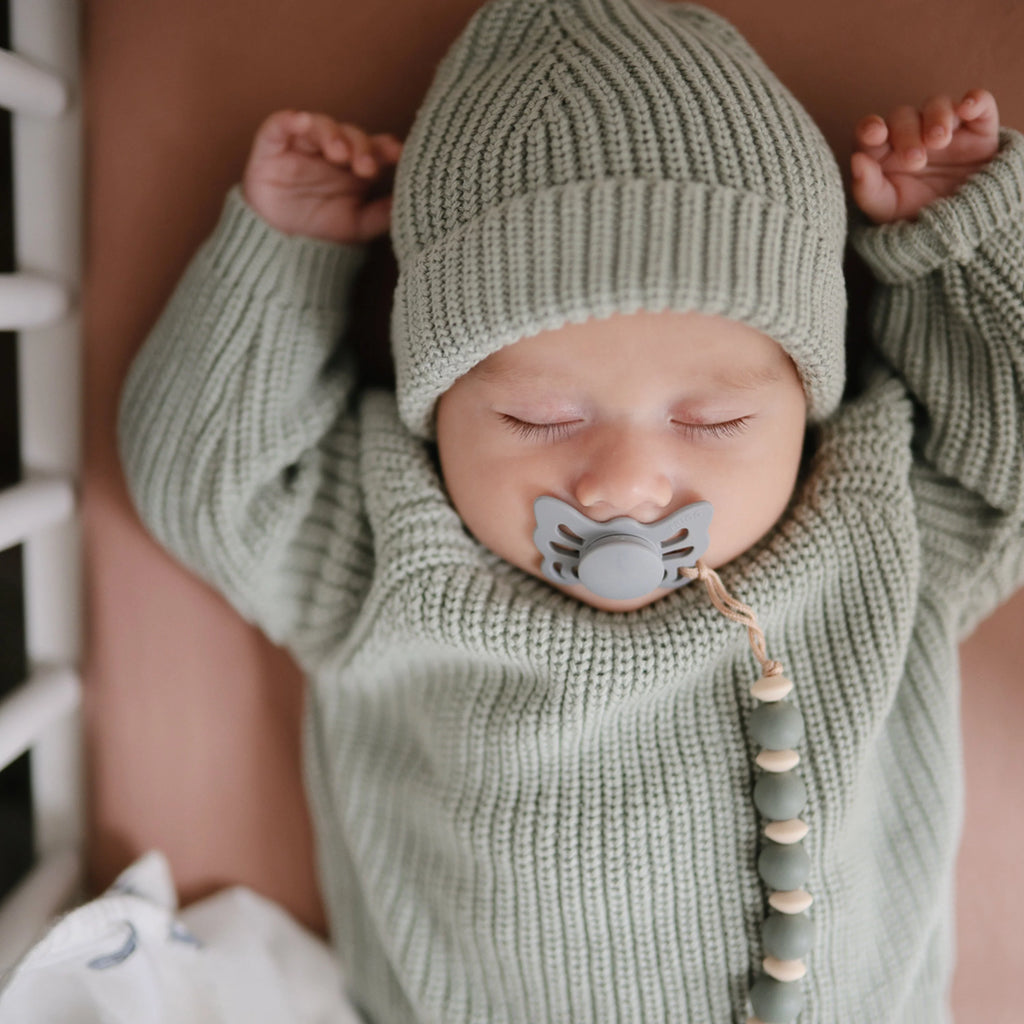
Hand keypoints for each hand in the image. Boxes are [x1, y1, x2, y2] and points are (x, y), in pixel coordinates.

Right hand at [242, 110, 402, 243]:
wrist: (281, 246)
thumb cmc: (323, 231)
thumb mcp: (359, 226)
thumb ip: (384, 214)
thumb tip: (417, 201)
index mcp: (354, 164)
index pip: (375, 147)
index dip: (386, 147)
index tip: (398, 156)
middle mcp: (331, 150)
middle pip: (351, 134)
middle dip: (360, 147)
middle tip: (365, 168)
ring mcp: (303, 145)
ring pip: (320, 125)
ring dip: (332, 135)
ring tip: (339, 154)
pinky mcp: (273, 145)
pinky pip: (280, 124)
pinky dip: (291, 119)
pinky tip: (302, 122)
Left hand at [851, 89, 999, 223]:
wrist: (956, 226)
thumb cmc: (912, 215)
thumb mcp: (885, 209)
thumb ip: (866, 187)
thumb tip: (855, 160)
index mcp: (883, 152)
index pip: (870, 130)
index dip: (871, 127)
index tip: (875, 134)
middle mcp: (911, 133)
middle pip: (903, 116)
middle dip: (907, 134)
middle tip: (915, 161)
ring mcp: (944, 128)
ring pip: (937, 104)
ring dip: (937, 117)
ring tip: (938, 141)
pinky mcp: (978, 128)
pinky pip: (979, 104)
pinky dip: (975, 101)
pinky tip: (968, 109)